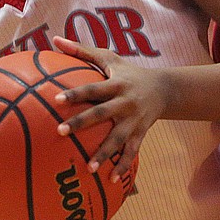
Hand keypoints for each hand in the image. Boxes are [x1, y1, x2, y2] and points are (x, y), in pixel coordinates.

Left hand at [52, 36, 167, 181]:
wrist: (164, 88)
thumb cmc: (129, 72)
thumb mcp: (109, 58)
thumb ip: (82, 50)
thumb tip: (55, 38)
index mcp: (115, 84)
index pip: (92, 88)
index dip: (76, 94)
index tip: (56, 100)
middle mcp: (124, 102)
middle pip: (101, 114)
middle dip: (81, 124)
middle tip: (60, 132)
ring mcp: (134, 120)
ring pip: (118, 138)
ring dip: (104, 154)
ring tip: (89, 168)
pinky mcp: (141, 133)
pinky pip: (132, 151)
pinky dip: (123, 165)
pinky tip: (111, 180)